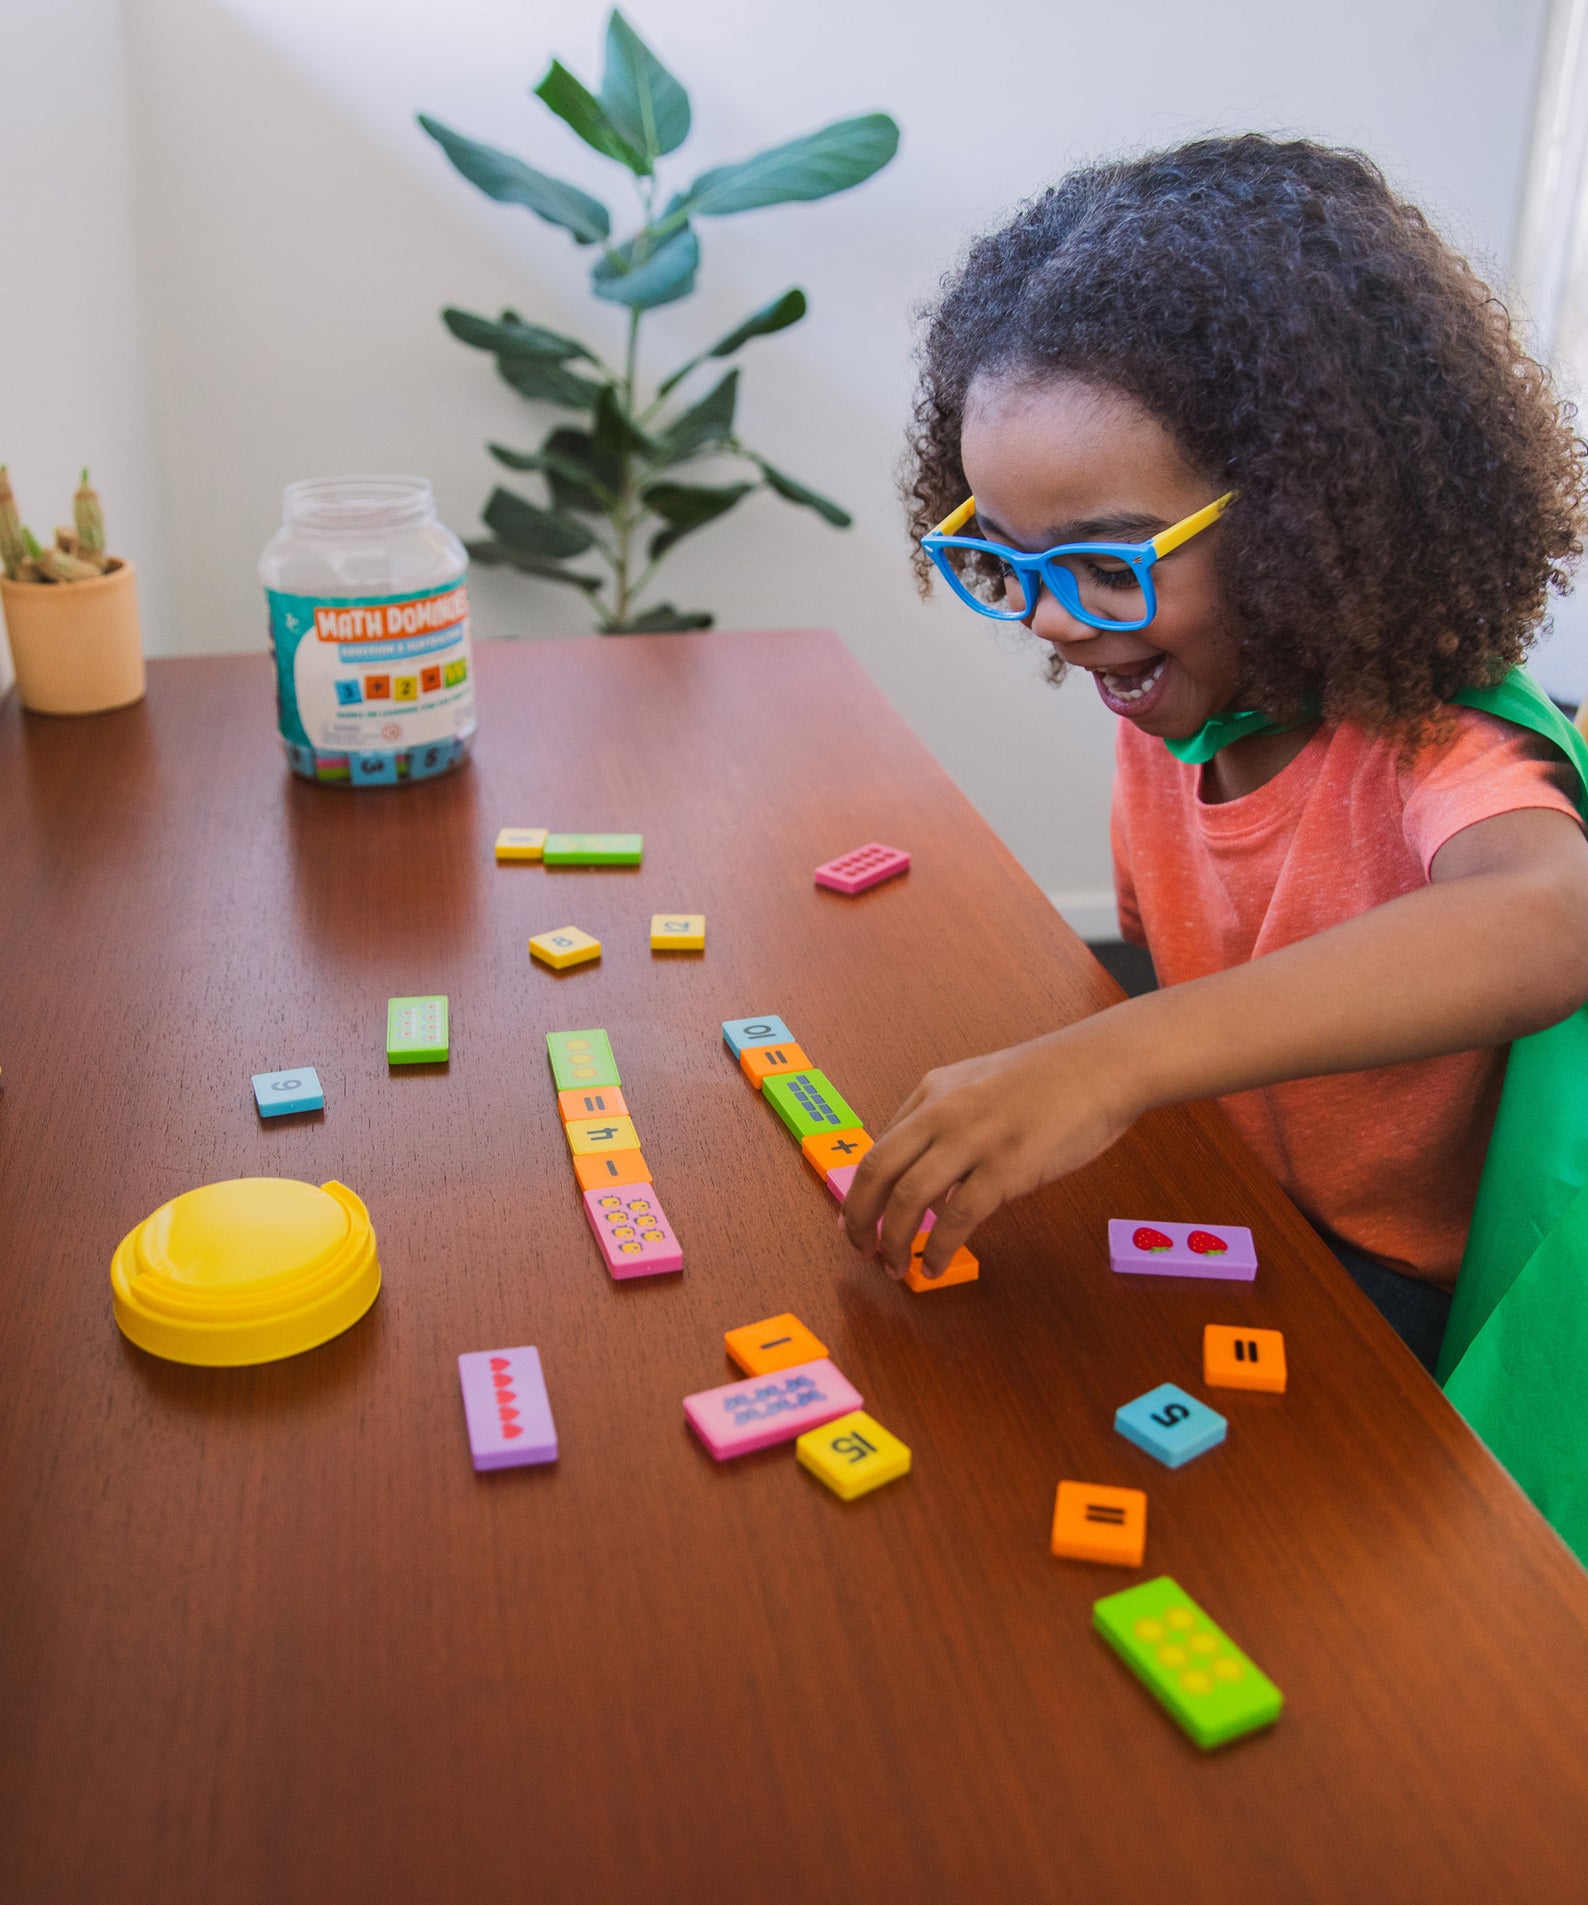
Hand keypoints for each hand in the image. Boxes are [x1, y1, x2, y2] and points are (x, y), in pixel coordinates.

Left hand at [840, 1018, 1143, 1279]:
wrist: (1101, 1066)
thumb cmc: (1049, 1080)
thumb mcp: (979, 1084)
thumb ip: (947, 1120)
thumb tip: (923, 1172)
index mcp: (932, 1092)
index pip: (879, 1147)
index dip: (861, 1192)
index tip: (855, 1220)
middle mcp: (942, 1112)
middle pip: (878, 1171)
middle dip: (859, 1219)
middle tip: (860, 1249)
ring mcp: (973, 1138)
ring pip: (909, 1198)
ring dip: (893, 1240)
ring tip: (894, 1267)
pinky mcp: (1006, 1166)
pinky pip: (957, 1217)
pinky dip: (938, 1248)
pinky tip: (935, 1265)